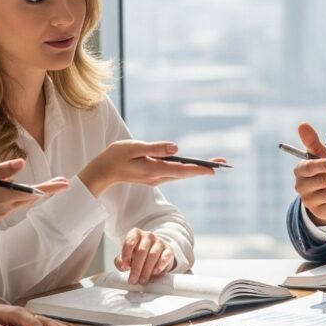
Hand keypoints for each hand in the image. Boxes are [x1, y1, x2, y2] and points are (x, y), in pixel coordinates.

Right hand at [0, 159, 69, 239]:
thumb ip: (0, 171)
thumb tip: (21, 164)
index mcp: (4, 196)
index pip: (33, 191)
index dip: (50, 187)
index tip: (66, 184)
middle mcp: (6, 207)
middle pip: (31, 197)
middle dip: (47, 189)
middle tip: (62, 182)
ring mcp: (1, 213)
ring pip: (22, 201)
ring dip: (33, 193)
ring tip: (46, 187)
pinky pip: (12, 204)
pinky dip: (19, 197)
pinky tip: (16, 191)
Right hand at [79, 140, 221, 196]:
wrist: (102, 171)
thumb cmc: (116, 156)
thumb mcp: (134, 147)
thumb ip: (155, 148)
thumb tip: (176, 148)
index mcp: (153, 170)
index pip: (181, 170)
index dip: (198, 169)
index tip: (213, 169)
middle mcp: (157, 177)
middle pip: (185, 173)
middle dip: (204, 168)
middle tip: (223, 163)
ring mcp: (156, 178)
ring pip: (181, 174)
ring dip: (197, 169)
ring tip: (215, 164)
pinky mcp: (154, 176)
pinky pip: (174, 173)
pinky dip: (186, 169)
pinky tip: (194, 165)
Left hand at [115, 229, 176, 284]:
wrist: (156, 256)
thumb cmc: (138, 257)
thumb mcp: (127, 258)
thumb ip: (120, 261)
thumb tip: (122, 265)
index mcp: (136, 234)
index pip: (130, 241)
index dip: (126, 254)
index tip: (124, 266)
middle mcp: (148, 236)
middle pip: (141, 251)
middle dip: (136, 268)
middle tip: (133, 280)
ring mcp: (160, 242)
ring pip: (153, 255)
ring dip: (146, 270)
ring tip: (142, 280)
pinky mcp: (169, 250)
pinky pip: (165, 257)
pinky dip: (160, 265)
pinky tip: (155, 272)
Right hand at [293, 122, 325, 225]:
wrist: (322, 196)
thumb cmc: (321, 170)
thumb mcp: (319, 156)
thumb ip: (312, 141)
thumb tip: (302, 124)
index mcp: (300, 171)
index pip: (308, 168)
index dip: (320, 165)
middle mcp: (302, 187)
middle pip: (321, 182)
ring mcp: (311, 201)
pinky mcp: (321, 212)